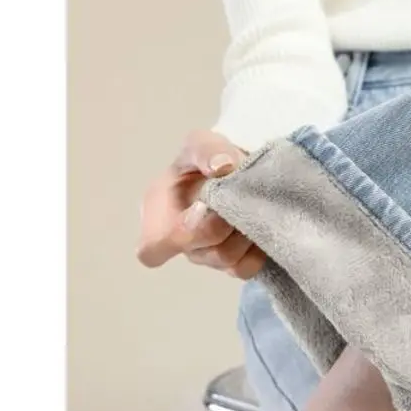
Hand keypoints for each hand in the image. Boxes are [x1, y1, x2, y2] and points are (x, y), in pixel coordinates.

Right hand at [136, 130, 266, 278]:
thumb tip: (223, 167)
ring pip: (224, 259)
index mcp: (158, 215)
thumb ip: (207, 150)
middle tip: (237, 198)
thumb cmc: (206, 159)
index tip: (200, 206)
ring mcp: (206, 256)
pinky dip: (256, 248)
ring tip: (251, 204)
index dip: (174, 237)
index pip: (150, 250)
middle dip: (222, 223)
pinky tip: (260, 224)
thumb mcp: (201, 142)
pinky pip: (245, 268)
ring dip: (242, 232)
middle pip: (198, 251)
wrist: (235, 170)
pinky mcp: (232, 263)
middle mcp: (181, 243)